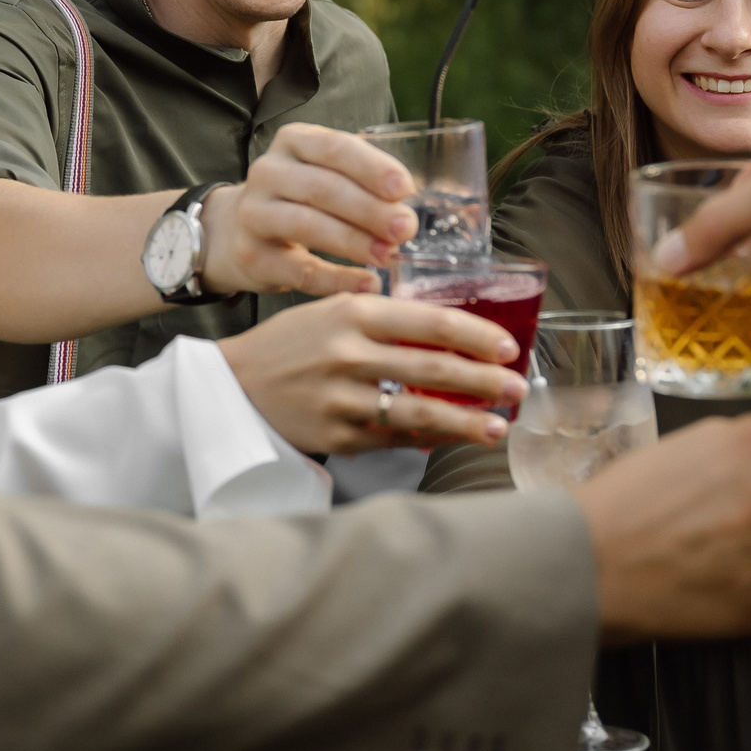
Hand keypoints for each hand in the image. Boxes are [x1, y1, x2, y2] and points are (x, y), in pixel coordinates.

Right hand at [198, 124, 417, 298]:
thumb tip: (406, 212)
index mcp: (293, 142)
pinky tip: (367, 284)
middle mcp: (268, 172)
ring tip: (388, 255)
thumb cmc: (300, 198)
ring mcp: (254, 213)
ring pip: (307, 226)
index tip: (404, 189)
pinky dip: (337, 279)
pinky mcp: (251, 255)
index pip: (335, 148)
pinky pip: (299, 271)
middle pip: (322, 188)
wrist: (236, 229)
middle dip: (369, 209)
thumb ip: (362, 183)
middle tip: (405, 228)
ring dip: (353, 242)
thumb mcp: (324, 174)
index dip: (371, 168)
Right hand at [216, 293, 521, 453]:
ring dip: (465, 421)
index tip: (508, 347)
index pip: (430, 322)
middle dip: (484, 381)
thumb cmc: (290, 345)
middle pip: (432, 368)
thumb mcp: (332, 311)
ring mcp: (342, 398)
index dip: (476, 336)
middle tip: (516, 389)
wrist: (234, 386)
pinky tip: (452, 438)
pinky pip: (394, 439)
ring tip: (497, 426)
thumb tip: (451, 334)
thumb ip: (385, 318)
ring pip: (418, 412)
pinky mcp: (337, 434)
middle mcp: (349, 353)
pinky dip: (428, 439)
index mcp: (354, 313)